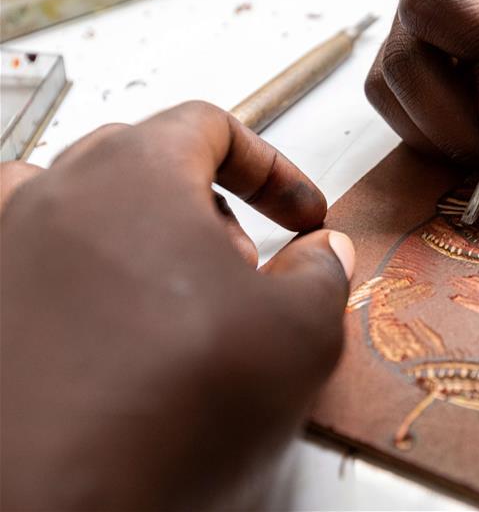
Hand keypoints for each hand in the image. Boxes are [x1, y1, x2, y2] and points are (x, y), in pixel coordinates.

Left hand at [0, 102, 353, 509]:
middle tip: (244, 268)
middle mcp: (54, 195)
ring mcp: (3, 247)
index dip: (272, 166)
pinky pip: (26, 253)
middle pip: (144, 158)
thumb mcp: (298, 334)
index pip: (208, 126)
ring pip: (77, 202)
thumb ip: (322, 273)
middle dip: (210, 204)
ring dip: (135, 227)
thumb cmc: (168, 411)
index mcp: (134, 173)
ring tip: (169, 291)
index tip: (302, 213)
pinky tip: (99, 315)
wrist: (54, 505)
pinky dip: (71, 264)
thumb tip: (324, 252)